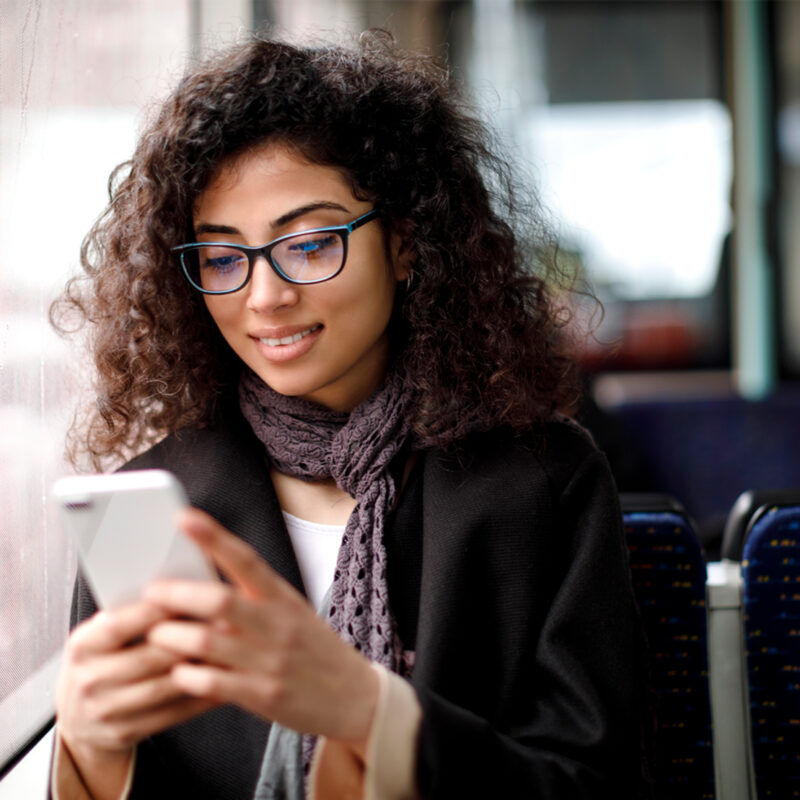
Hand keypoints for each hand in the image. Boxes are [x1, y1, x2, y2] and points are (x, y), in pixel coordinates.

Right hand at [55, 601, 216, 797]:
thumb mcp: (100, 634)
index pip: (120, 625)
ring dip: (202, 668)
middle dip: (191, 638)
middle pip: (149, 657)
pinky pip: (173, 713)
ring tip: (231, 649)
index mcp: (82, 646)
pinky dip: (202, 696)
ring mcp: (106, 710)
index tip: (190, 594)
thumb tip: (176, 589)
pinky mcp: (126, 732)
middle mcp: (89, 680)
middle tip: (225, 622)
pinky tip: (224, 680)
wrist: (80, 716)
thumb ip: (129, 614)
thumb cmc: (100, 660)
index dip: (156, 610)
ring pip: (165, 686)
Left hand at [144, 508, 379, 756]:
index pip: (245, 558)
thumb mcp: (292, 613)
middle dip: (176, 594)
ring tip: (154, 635)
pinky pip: (212, 683)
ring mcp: (270, 660)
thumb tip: (200, 584)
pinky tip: (178, 673)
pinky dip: (187, 676)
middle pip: (217, 599)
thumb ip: (253, 599)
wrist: (354, 696)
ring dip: (171, 637)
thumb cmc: (314, 649)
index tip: (183, 517)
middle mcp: (276, 624)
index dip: (212, 536)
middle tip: (150, 592)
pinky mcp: (263, 696)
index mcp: (282, 597)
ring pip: (206, 641)